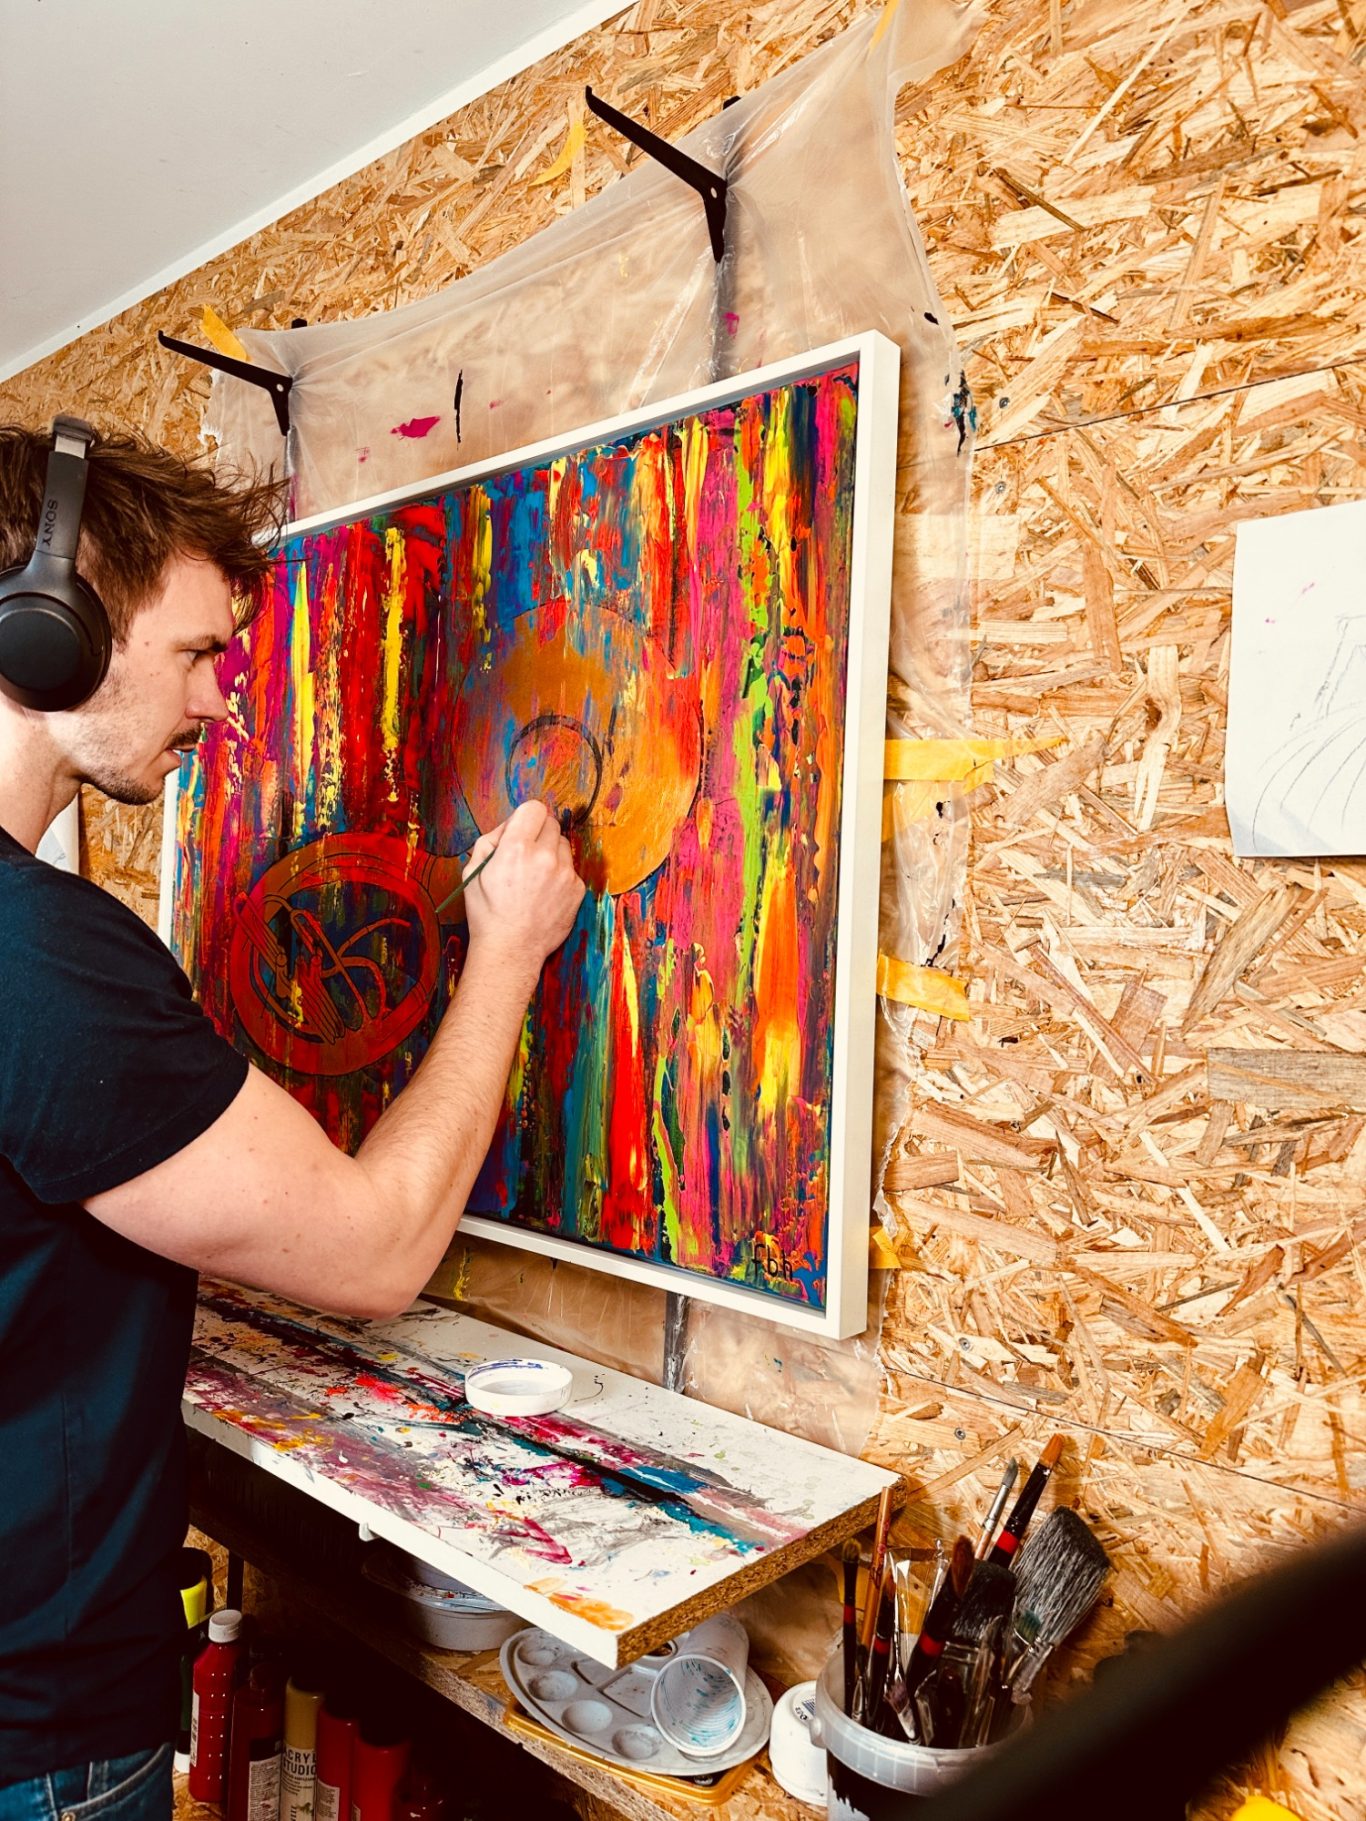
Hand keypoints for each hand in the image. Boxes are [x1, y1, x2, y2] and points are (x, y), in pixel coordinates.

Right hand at [463, 800, 585, 969]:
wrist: (511, 949)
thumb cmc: (488, 913)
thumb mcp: (473, 870)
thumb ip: (491, 839)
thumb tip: (511, 825)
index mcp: (516, 848)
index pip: (534, 808)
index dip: (526, 817)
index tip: (522, 828)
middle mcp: (544, 857)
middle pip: (551, 823)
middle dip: (538, 833)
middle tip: (526, 853)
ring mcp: (564, 873)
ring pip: (563, 844)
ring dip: (551, 852)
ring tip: (535, 875)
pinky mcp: (577, 889)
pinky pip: (570, 868)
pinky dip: (560, 874)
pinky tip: (544, 891)